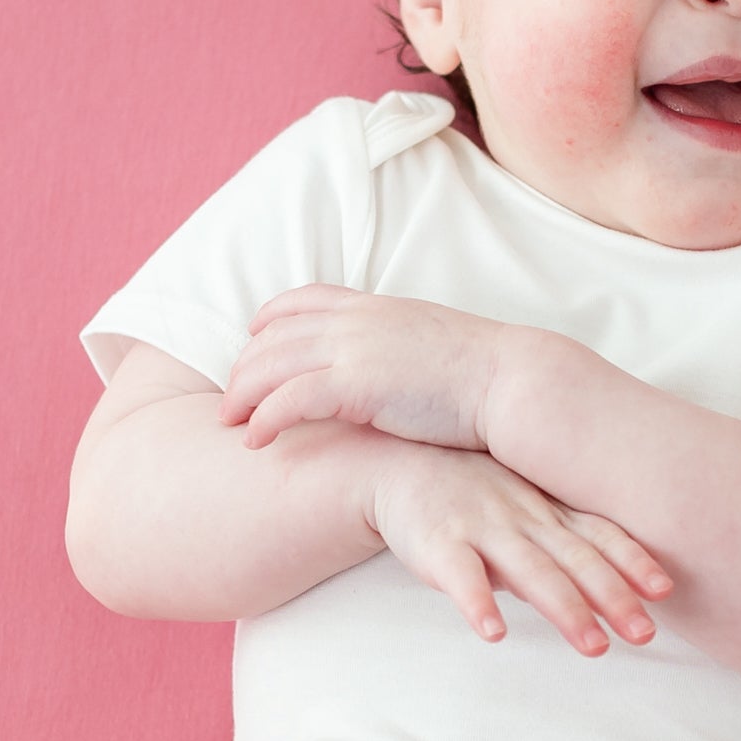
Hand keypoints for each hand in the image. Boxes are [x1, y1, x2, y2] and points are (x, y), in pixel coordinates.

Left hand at [223, 285, 524, 453]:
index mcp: (376, 307)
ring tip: (230, 422)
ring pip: (272, 364)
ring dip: (242, 394)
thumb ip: (399, 348)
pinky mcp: (356, 385)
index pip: (305, 299)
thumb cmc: (483, 377)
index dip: (269, 319)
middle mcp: (358, 321)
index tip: (253, 339)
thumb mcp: (431, 346)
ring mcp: (354, 349)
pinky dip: (264, 419)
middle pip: (275, 334)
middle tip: (230, 399)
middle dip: (245, 365)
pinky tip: (254, 442)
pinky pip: (290, 399)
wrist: (511, 384)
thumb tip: (392, 370)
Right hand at [363, 442, 673, 655]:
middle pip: (577, 560)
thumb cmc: (472, 493)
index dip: (634, 562)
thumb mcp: (526, 510)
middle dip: (614, 597)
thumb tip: (614, 591)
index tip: (666, 590)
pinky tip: (493, 632)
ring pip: (532, 571)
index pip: (600, 536)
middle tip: (645, 635)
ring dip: (566, 609)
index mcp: (548, 513)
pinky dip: (477, 603)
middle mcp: (524, 518)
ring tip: (594, 647)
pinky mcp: (438, 545)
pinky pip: (460, 576)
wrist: (395, 462)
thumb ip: (566, 544)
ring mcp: (482, 528)